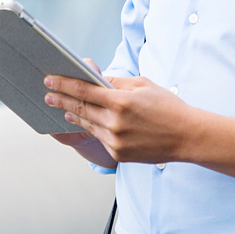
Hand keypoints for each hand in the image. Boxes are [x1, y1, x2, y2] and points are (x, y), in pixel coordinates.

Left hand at [44, 61, 192, 162]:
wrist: (187, 136)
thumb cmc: (167, 106)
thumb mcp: (142, 85)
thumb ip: (116, 82)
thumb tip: (96, 80)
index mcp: (120, 101)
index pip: (83, 90)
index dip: (63, 84)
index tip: (49, 79)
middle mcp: (115, 122)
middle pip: (80, 108)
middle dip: (61, 100)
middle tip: (47, 94)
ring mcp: (116, 140)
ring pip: (88, 124)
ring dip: (73, 115)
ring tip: (62, 108)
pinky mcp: (119, 154)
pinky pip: (101, 138)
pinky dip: (91, 128)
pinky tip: (82, 121)